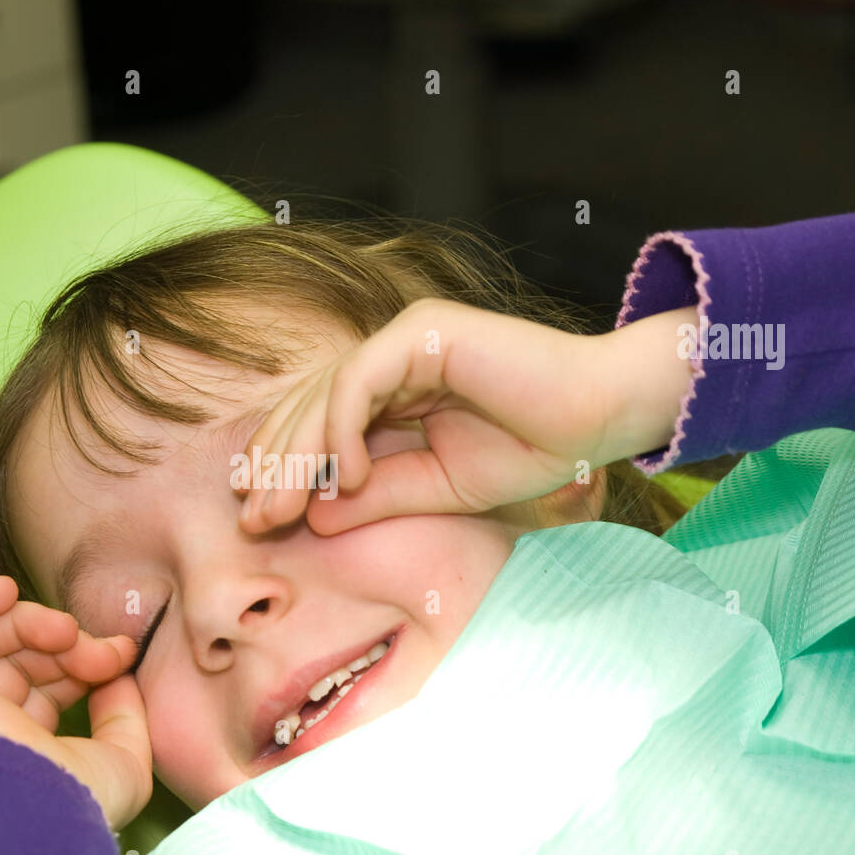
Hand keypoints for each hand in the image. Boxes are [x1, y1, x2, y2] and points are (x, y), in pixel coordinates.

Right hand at [0, 575, 150, 831]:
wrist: (20, 813)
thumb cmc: (71, 803)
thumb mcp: (123, 763)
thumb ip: (125, 716)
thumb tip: (118, 676)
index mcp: (20, 749)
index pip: (45, 687)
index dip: (82, 661)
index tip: (122, 656)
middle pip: (17, 658)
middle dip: (65, 643)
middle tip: (101, 649)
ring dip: (28, 621)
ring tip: (64, 630)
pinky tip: (5, 592)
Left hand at [237, 297, 617, 534]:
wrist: (600, 417)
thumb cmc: (531, 448)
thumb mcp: (437, 486)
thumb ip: (377, 495)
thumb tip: (312, 515)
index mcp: (392, 386)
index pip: (315, 423)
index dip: (281, 470)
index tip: (261, 521)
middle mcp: (389, 355)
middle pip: (307, 406)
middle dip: (275, 467)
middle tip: (254, 522)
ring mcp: (403, 337)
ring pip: (323, 393)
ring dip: (296, 455)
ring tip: (281, 511)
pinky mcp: (422, 331)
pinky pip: (359, 382)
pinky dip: (341, 431)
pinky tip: (342, 477)